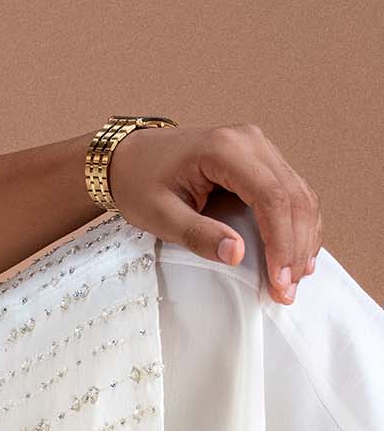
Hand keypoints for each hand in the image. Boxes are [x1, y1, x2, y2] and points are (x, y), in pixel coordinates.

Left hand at [107, 122, 322, 303]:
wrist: (128, 157)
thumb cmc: (138, 182)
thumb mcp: (158, 215)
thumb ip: (198, 235)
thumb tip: (237, 255)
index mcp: (224, 148)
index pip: (271, 197)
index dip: (282, 242)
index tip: (279, 280)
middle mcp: (250, 141)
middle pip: (293, 196)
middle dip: (296, 247)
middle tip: (288, 289)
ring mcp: (258, 147)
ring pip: (300, 194)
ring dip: (303, 238)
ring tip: (294, 279)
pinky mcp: (260, 159)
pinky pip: (291, 192)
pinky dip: (298, 224)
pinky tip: (296, 254)